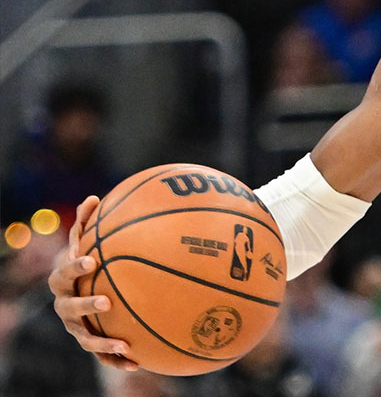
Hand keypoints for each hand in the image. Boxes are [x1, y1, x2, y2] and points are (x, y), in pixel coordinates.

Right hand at [47, 196, 138, 370]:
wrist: (83, 293)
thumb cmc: (88, 264)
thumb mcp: (86, 244)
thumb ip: (87, 224)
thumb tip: (93, 197)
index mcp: (64, 282)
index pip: (64, 273)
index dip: (74, 266)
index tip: (92, 259)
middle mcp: (65, 306)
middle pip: (69, 308)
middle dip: (86, 305)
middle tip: (107, 301)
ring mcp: (76, 327)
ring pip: (85, 337)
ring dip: (102, 341)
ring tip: (122, 343)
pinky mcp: (91, 342)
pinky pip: (103, 355)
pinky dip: (117, 360)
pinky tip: (138, 362)